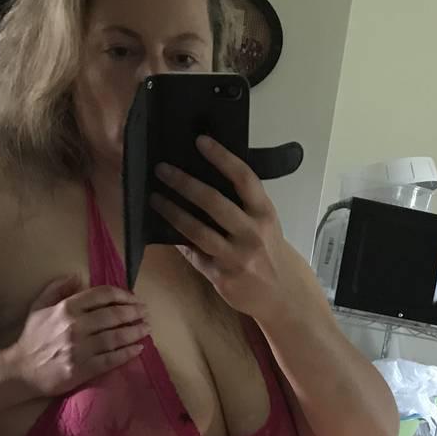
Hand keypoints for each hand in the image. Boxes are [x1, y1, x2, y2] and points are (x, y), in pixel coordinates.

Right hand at [7, 276, 148, 396]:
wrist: (22, 371)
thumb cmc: (33, 337)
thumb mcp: (39, 307)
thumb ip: (57, 289)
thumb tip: (77, 276)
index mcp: (66, 308)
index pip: (102, 295)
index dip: (123, 295)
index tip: (133, 299)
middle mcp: (75, 326)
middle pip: (113, 315)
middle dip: (134, 313)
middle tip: (145, 313)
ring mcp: (81, 348)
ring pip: (116, 337)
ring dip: (135, 332)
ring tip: (146, 329)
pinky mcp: (84, 369)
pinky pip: (112, 359)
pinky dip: (128, 353)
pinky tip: (139, 348)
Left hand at [151, 136, 308, 319]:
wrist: (282, 294)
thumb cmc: (269, 252)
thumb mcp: (264, 225)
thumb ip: (241, 207)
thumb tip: (201, 181)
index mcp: (265, 214)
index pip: (244, 179)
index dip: (222, 157)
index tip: (200, 141)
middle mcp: (252, 233)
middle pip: (214, 202)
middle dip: (184, 183)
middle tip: (162, 169)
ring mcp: (236, 257)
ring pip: (197, 230)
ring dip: (172, 211)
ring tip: (154, 198)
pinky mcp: (222, 276)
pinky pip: (193, 254)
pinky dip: (178, 240)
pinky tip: (164, 229)